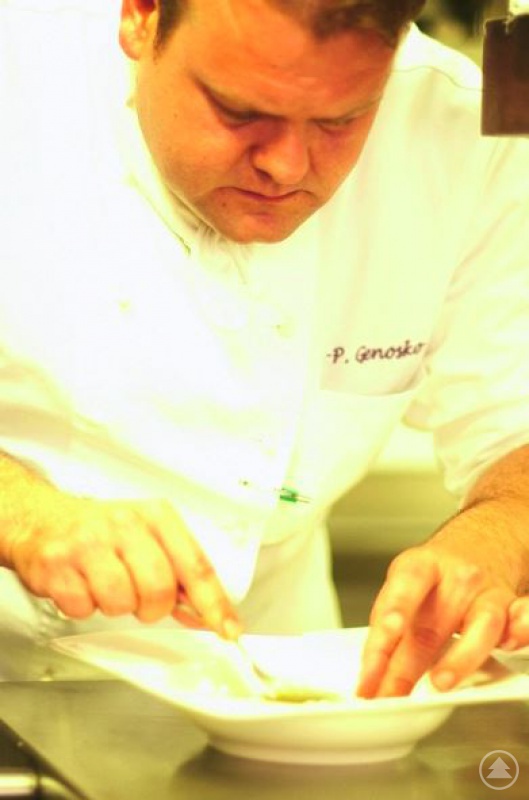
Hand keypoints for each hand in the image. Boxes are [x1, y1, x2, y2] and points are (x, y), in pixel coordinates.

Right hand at [6, 494, 240, 637]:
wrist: (41, 519)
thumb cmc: (101, 531)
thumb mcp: (148, 537)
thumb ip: (179, 573)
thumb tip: (207, 613)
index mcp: (157, 516)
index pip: (195, 565)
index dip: (214, 604)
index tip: (227, 629)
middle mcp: (125, 523)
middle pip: (159, 589)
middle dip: (152, 607)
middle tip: (139, 598)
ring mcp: (88, 542)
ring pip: (121, 602)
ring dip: (116, 606)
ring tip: (106, 584)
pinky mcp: (57, 564)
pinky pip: (83, 608)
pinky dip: (84, 606)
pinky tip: (81, 584)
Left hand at [356, 544, 514, 697]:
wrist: (485, 540)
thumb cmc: (440, 571)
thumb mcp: (407, 582)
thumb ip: (394, 623)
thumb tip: (374, 672)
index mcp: (421, 567)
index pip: (401, 594)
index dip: (385, 628)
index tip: (371, 661)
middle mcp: (457, 578)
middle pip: (432, 623)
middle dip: (405, 667)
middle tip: (385, 695)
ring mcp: (488, 593)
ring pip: (482, 625)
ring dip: (460, 658)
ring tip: (440, 682)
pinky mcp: (514, 608)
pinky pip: (522, 620)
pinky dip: (520, 632)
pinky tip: (510, 644)